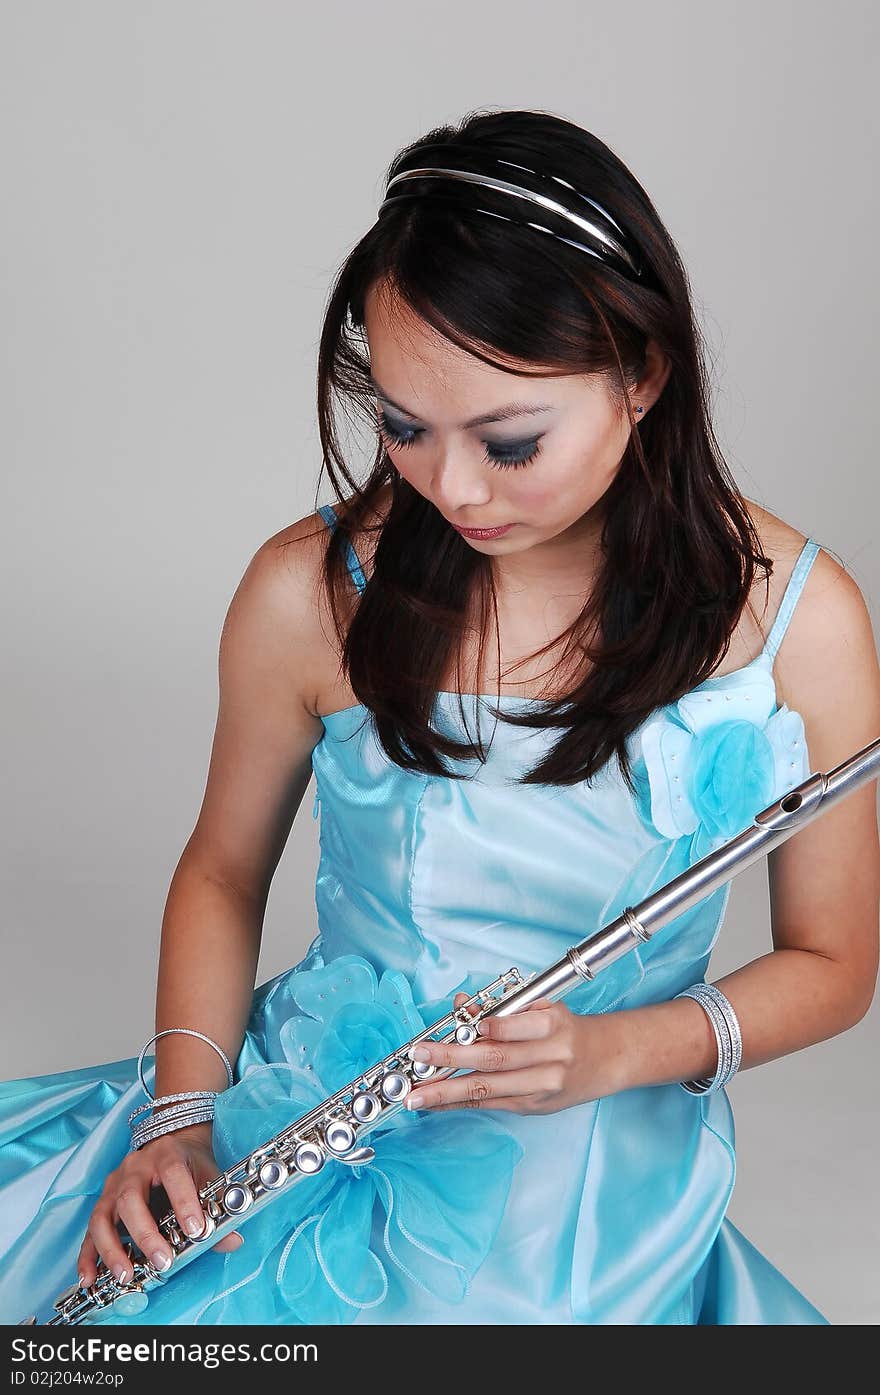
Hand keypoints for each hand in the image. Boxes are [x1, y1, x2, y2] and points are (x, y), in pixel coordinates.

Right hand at [78, 1121, 242, 1288]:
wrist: (171, 1142)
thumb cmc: (190, 1162)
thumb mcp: (208, 1175)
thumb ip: (218, 1207)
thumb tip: (231, 1240)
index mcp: (166, 1154)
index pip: (173, 1174)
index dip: (184, 1202)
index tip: (195, 1231)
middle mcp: (135, 1167)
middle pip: (131, 1198)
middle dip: (145, 1234)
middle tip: (163, 1261)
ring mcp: (114, 1184)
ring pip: (103, 1216)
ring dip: (112, 1249)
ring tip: (126, 1274)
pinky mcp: (103, 1202)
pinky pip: (90, 1230)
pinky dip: (88, 1256)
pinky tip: (89, 1277)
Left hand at [405, 992, 626, 1114]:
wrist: (604, 1060)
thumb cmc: (567, 1028)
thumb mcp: (542, 1007)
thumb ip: (501, 1007)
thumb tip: (461, 1004)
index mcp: (554, 1026)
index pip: (516, 1028)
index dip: (489, 1029)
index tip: (462, 1026)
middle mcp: (549, 1059)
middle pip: (495, 1060)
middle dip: (452, 1059)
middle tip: (421, 1056)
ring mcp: (541, 1087)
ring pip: (487, 1089)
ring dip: (447, 1092)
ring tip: (417, 1095)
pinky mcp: (532, 1106)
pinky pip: (490, 1104)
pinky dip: (460, 1103)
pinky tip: (437, 1104)